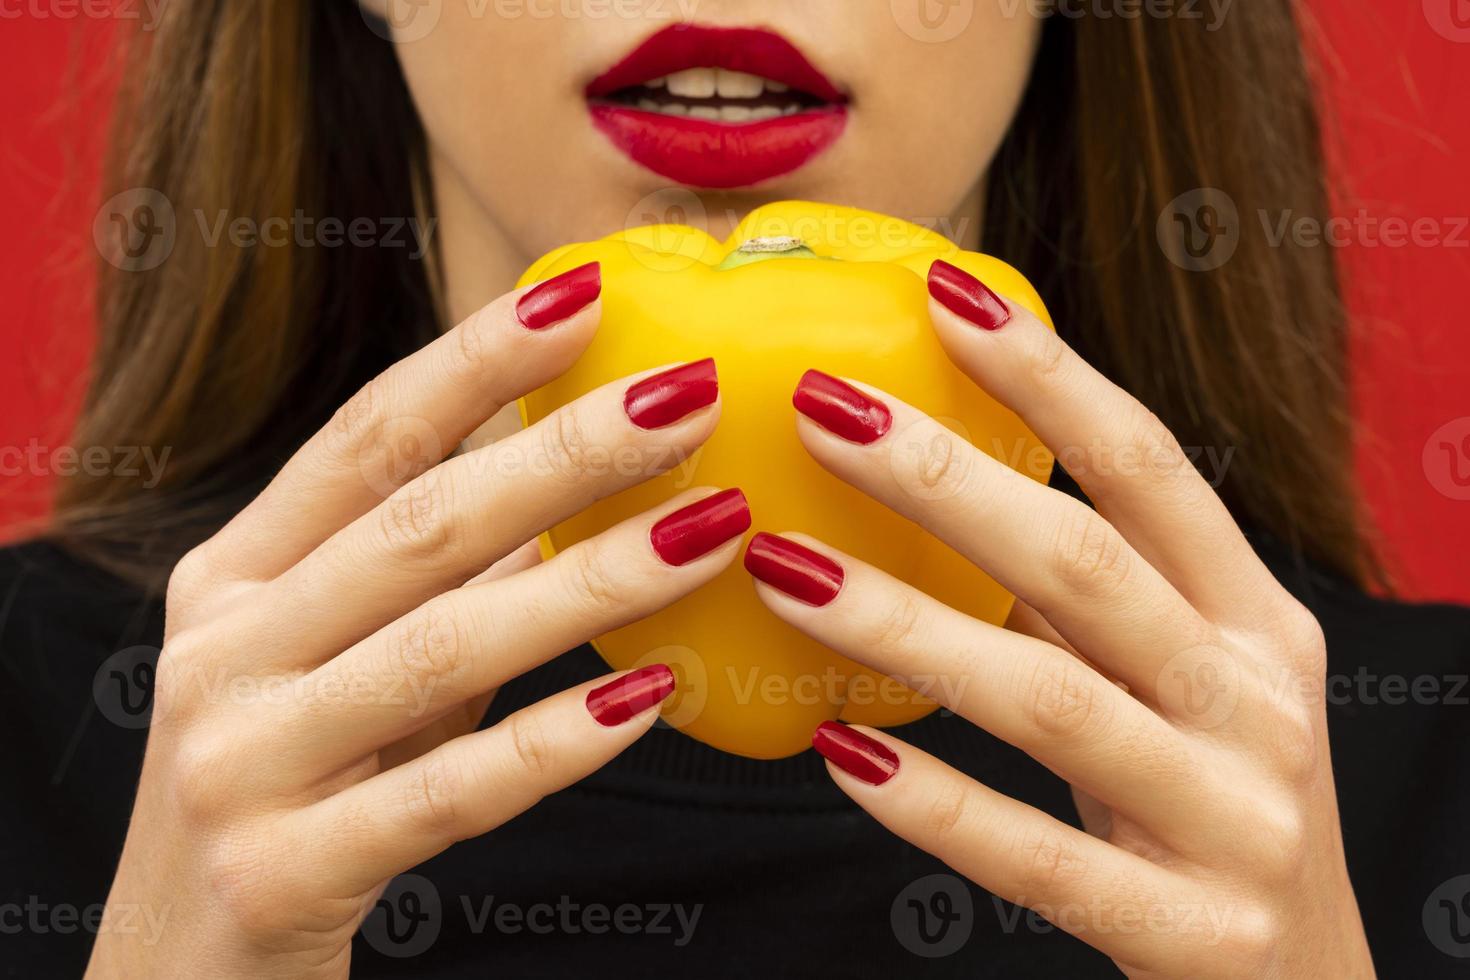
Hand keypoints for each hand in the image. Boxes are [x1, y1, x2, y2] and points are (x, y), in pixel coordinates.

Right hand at [87, 264, 747, 978]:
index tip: (583, 291)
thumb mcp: (343, 661)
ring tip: (715, 527)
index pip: (367, 440)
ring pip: (442, 646)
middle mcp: (221, 649)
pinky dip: (553, 742)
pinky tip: (649, 696)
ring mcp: (238, 760)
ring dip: (593, 582)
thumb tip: (570, 475)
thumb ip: (432, 578)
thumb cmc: (291, 787)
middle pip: (417, 524)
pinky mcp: (280, 869)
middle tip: (694, 394)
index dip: (476, 358)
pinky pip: (445, 794)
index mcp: (232, 577)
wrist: (182, 977)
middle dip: (567, 451)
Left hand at [747, 261, 1374, 977]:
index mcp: (1257, 618)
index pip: (1151, 468)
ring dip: (906, 626)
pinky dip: (935, 801)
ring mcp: (1234, 817)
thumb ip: (1082, 601)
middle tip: (821, 408)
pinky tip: (840, 751)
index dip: (1049, 376)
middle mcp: (1258, 700)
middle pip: (1087, 563)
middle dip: (946, 479)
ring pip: (1049, 698)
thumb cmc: (1210, 803)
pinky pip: (1038, 858)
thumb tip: (933, 488)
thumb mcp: (1174, 684)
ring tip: (786, 569)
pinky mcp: (1190, 929)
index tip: (945, 297)